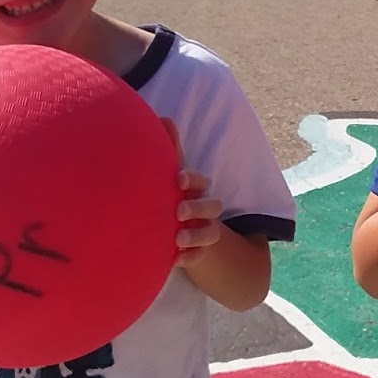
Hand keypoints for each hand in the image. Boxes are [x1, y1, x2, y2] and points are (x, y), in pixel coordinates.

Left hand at [161, 118, 224, 266]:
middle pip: (213, 206)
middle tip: (177, 211)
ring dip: (197, 235)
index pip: (200, 180)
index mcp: (196, 188)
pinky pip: (199, 257)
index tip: (177, 179)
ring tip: (177, 238)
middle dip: (198, 207)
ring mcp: (203, 230)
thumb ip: (169, 149)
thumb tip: (164, 118)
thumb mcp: (169, 172)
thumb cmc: (172, 193)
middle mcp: (204, 208)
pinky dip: (189, 258)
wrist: (178, 225)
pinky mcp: (198, 251)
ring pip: (211, 233)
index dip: (192, 179)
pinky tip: (173, 260)